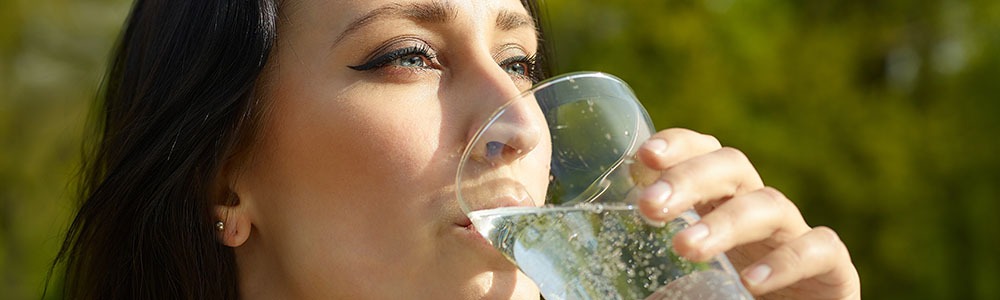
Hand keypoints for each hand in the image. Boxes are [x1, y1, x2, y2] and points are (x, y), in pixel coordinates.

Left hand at [635, 128, 860, 298]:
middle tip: (650, 207)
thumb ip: (649, 271)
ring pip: (768, 204)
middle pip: (731, 166)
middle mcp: (756, 208)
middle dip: (689, 179)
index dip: (676, 145)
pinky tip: (752, 281)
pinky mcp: (833, 268)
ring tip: (685, 248)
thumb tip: (583, 284)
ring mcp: (795, 234)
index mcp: (719, 202)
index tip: (642, 157)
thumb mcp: (681, 280)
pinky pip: (817, 248)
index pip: (701, 153)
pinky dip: (786, 260)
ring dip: (725, 222)